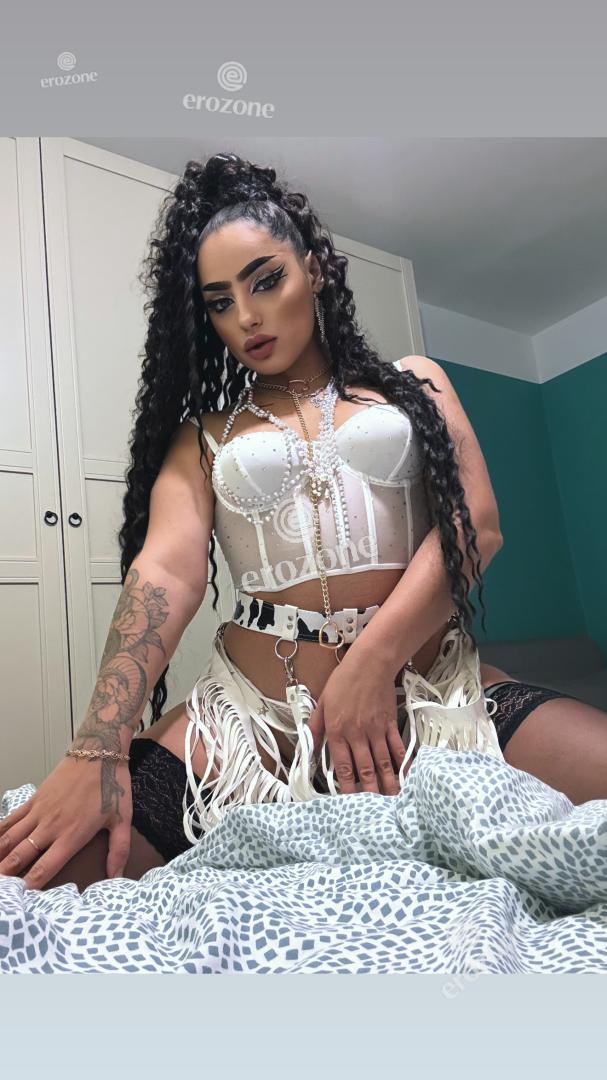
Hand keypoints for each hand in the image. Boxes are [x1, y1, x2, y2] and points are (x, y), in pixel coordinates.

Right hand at [0, 753, 132, 889]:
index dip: (30, 884)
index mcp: (71, 836)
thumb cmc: (112, 785)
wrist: (98, 751)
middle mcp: (51, 826)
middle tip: (0, 890)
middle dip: (6, 874)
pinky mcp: (34, 799)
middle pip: (21, 856)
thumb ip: (119, 850)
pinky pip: (11, 818)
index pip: (45, 867)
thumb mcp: (122, 819)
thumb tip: (116, 876)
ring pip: (11, 838)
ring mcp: (39, 812)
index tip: (21, 897)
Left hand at [307, 654, 407, 795]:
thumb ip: (316, 725)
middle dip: (370, 790)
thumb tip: (307, 742)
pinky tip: (406, 775)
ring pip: (382, 762)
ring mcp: (376, 730)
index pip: (342, 765)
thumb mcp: (322, 702)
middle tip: (375, 809)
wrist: (369, 664)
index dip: (346, 785)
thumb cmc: (344, 681)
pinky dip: (402, 762)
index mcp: (337, 731)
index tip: (349, 801)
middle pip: (364, 768)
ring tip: (392, 799)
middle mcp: (357, 734)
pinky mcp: (390, 724)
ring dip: (387, 782)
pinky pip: (397, 747)